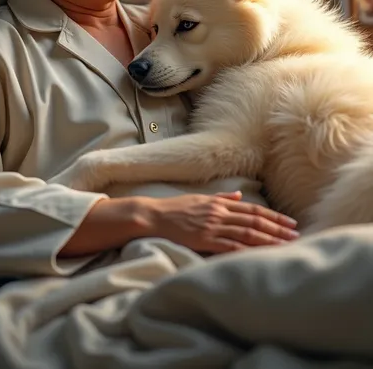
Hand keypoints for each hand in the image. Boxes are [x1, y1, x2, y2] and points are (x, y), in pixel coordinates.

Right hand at [145, 191, 298, 252]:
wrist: (154, 216)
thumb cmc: (175, 209)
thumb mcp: (200, 199)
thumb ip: (221, 198)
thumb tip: (239, 195)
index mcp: (220, 203)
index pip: (253, 210)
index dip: (273, 217)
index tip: (290, 223)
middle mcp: (219, 213)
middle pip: (255, 220)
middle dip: (277, 228)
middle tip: (296, 234)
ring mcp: (212, 226)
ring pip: (247, 232)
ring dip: (268, 239)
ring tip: (285, 245)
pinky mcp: (204, 239)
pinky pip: (230, 245)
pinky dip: (247, 249)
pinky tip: (260, 254)